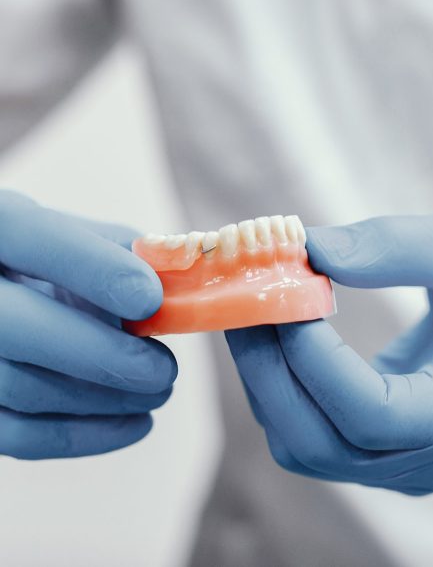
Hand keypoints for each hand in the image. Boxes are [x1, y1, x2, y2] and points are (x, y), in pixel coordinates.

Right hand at [0, 190, 176, 458]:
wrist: (6, 290)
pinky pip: (16, 434)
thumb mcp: (74, 234)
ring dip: (102, 399)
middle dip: (104, 355)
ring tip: (159, 390)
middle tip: (165, 368)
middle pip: (18, 328)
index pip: (35, 240)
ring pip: (19, 387)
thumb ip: (122, 248)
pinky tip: (135, 423)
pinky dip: (82, 436)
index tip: (150, 299)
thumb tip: (178, 273)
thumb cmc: (47, 260)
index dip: (94, 270)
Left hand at [227, 209, 432, 494]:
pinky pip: (313, 436)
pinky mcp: (382, 452)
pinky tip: (277, 338)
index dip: (312, 357)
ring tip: (252, 314)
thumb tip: (309, 250)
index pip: (370, 412)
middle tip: (240, 302)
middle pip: (320, 443)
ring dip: (265, 380)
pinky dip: (282, 388)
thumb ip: (396, 247)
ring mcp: (405, 465)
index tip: (283, 294)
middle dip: (266, 368)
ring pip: (306, 447)